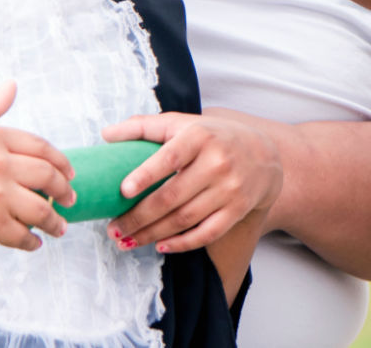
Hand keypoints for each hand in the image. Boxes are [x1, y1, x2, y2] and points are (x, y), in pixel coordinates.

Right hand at [0, 83, 77, 262]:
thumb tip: (12, 85)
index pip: (40, 147)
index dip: (61, 161)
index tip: (69, 173)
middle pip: (47, 175)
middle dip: (64, 190)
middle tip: (70, 199)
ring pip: (41, 208)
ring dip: (54, 220)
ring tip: (59, 226)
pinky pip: (22, 235)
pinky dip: (32, 242)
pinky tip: (34, 242)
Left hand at [101, 109, 283, 254]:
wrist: (264, 155)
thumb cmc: (212, 137)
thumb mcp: (183, 123)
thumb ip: (144, 127)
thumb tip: (106, 135)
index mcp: (199, 136)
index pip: (170, 156)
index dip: (147, 174)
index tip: (124, 190)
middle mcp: (217, 162)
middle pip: (172, 196)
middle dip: (139, 217)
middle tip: (113, 229)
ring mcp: (230, 189)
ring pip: (184, 219)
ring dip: (152, 234)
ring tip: (126, 240)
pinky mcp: (237, 210)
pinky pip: (206, 233)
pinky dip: (181, 243)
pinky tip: (160, 246)